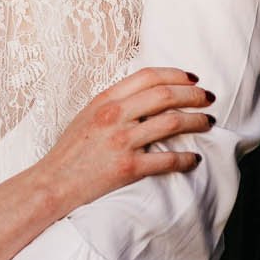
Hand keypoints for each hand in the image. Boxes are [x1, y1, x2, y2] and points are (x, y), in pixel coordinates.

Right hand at [36, 65, 211, 214]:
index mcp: (105, 100)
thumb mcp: (87, 115)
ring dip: (196, 121)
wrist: (52, 184)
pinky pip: (166, 160)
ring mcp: (121, 141)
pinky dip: (185, 159)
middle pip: (165, 95)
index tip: (192, 79)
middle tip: (208, 99)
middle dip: (193, 95)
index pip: (147, 76)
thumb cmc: (70, 152)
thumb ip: (114, 103)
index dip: (175, 75)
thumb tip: (145, 96)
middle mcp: (114, 116)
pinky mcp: (127, 168)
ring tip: (207, 123)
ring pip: (171, 123)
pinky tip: (193, 159)